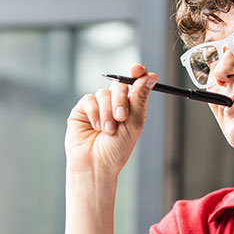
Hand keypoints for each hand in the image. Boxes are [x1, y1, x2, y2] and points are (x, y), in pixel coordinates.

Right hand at [65, 64, 156, 178]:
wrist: (96, 164)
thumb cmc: (116, 150)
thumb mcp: (134, 123)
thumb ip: (140, 98)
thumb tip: (151, 76)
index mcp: (132, 107)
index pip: (135, 82)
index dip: (137, 73)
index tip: (137, 69)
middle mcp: (115, 104)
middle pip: (120, 85)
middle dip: (121, 100)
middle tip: (121, 117)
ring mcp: (98, 106)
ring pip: (104, 93)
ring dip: (107, 112)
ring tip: (107, 130)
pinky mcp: (83, 110)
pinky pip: (89, 100)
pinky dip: (94, 113)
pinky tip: (95, 127)